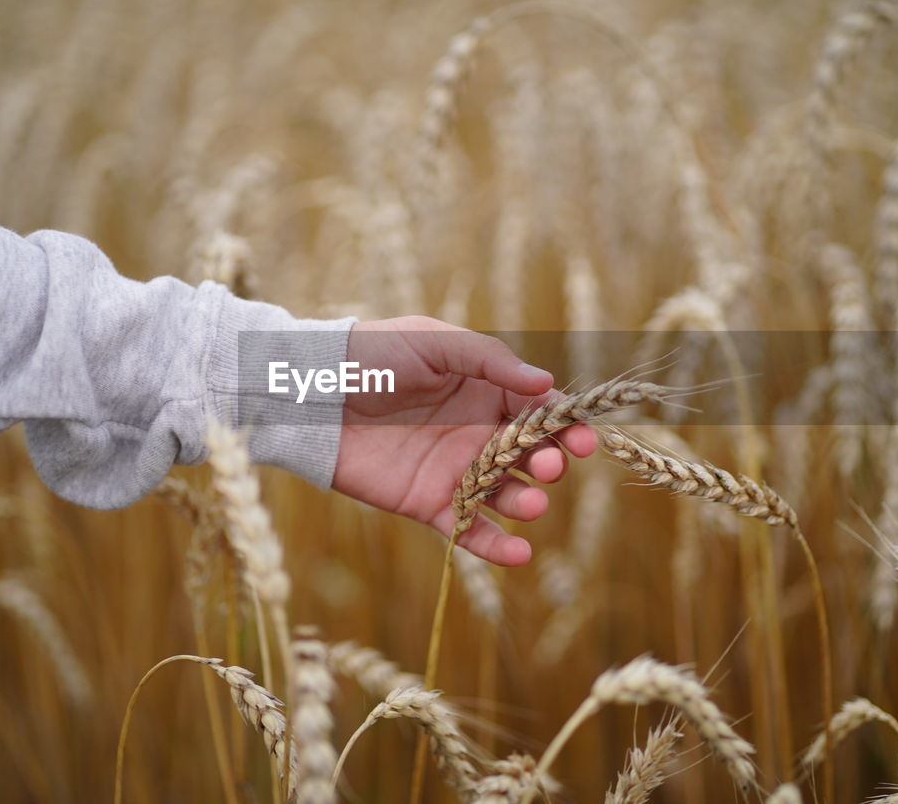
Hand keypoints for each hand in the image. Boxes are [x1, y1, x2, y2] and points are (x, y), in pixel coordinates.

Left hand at [331, 316, 596, 566]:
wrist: (314, 391)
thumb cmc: (375, 354)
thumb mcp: (436, 343)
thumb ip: (491, 362)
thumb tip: (545, 385)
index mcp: (487, 391)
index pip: (540, 412)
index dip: (565, 426)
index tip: (583, 439)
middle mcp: (479, 433)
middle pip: (530, 455)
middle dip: (548, 463)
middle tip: (549, 465)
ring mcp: (456, 470)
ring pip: (505, 494)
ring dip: (526, 502)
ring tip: (531, 503)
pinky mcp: (428, 502)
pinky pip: (468, 528)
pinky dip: (494, 546)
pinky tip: (519, 554)